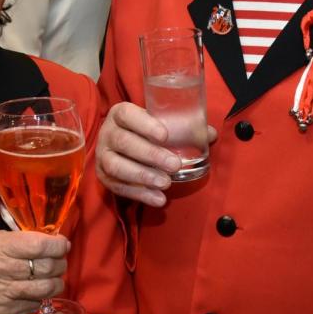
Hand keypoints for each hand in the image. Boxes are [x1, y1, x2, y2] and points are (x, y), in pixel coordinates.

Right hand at [0, 230, 68, 313]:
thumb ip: (18, 241)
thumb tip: (51, 241)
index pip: (39, 245)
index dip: (58, 245)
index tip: (63, 244)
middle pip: (47, 268)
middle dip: (60, 263)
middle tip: (59, 261)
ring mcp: (3, 298)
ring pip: (46, 290)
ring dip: (56, 282)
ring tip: (54, 277)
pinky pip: (34, 306)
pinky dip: (39, 298)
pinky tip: (33, 292)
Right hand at [96, 102, 216, 206]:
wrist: (121, 148)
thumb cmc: (146, 132)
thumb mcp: (161, 125)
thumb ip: (185, 127)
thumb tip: (210, 134)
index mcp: (120, 114)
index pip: (127, 114)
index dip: (144, 124)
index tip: (165, 135)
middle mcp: (108, 133)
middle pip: (123, 142)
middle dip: (150, 154)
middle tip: (174, 165)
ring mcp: (103, 156)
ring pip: (116, 166)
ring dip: (143, 176)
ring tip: (166, 183)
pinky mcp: (103, 177)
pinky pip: (119, 187)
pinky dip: (140, 194)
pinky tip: (159, 199)